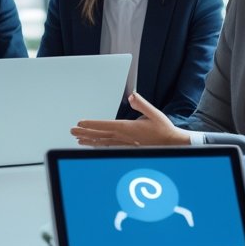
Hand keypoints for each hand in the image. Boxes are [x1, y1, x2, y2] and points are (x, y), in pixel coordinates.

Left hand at [70, 92, 190, 146]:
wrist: (172, 145)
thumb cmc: (163, 129)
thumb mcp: (154, 113)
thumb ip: (142, 104)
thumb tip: (132, 96)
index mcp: (128, 128)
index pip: (105, 126)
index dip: (91, 124)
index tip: (80, 124)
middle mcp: (124, 138)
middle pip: (100, 135)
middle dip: (85, 133)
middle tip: (72, 132)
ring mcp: (125, 144)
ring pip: (103, 142)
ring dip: (89, 140)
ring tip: (78, 140)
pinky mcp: (128, 148)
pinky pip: (109, 147)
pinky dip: (99, 146)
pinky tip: (93, 145)